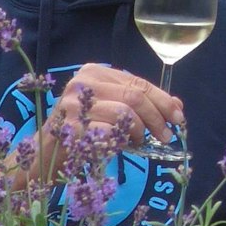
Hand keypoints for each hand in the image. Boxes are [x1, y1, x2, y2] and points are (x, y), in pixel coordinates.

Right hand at [31, 63, 181, 177]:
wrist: (47, 152)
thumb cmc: (83, 130)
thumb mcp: (112, 110)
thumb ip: (139, 104)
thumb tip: (177, 105)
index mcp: (94, 73)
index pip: (138, 82)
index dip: (163, 101)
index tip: (179, 118)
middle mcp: (82, 83)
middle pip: (134, 97)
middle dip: (156, 118)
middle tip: (166, 136)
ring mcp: (74, 104)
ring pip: (124, 113)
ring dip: (138, 131)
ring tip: (138, 142)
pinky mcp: (71, 127)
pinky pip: (108, 133)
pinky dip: (119, 142)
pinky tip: (117, 146)